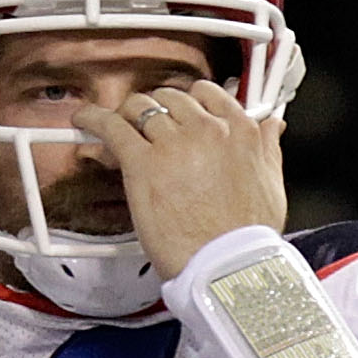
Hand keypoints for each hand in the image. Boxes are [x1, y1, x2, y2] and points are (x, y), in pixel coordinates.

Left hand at [73, 80, 286, 278]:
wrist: (225, 263)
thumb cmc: (247, 234)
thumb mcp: (273, 183)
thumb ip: (268, 148)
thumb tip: (272, 125)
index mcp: (241, 130)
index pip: (207, 94)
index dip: (187, 102)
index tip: (177, 113)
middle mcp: (207, 129)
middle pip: (170, 99)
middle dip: (156, 109)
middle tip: (145, 126)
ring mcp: (174, 143)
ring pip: (140, 108)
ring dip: (127, 115)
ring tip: (116, 125)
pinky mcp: (143, 163)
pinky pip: (112, 127)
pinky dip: (94, 119)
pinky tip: (84, 120)